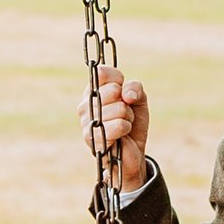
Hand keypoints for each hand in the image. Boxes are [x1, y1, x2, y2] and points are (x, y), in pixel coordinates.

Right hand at [91, 68, 151, 192]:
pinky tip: (121, 135)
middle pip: (113, 90)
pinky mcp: (93, 138)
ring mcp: (87, 121)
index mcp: (93, 91)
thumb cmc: (132, 122)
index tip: (122, 91)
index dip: (118, 80)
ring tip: (122, 125)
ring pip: (119, 108)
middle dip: (127, 103)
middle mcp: (85, 104)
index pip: (102, 72)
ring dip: (128, 117)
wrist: (132, 151)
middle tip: (124, 114)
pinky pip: (119, 125)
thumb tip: (127, 95)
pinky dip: (126, 128)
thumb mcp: (139, 99)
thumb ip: (134, 88)